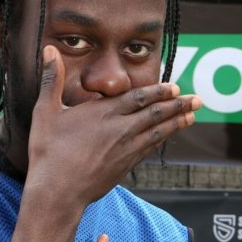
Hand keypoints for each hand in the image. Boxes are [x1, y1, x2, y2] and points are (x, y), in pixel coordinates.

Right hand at [25, 46, 198, 209]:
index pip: (139, 97)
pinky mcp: (125, 166)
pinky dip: (162, 140)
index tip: (174, 86)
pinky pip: (149, 149)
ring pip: (157, 132)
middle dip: (177, 104)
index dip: (159, 91)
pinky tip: (167, 137)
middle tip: (196, 98)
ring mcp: (125, 150)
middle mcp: (120, 129)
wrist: (57, 192)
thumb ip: (52, 79)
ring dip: (177, 122)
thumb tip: (49, 49)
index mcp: (103, 112)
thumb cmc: (48, 152)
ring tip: (192, 115)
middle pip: (155, 113)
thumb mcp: (45, 111)